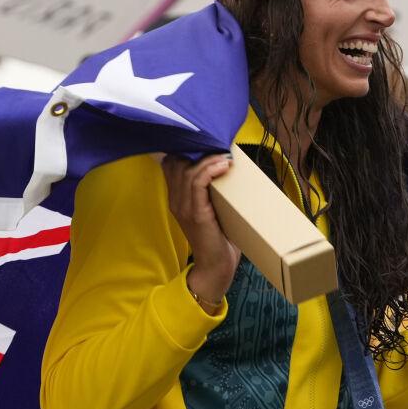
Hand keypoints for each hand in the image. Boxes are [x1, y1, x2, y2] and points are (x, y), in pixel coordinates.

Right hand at [163, 154, 238, 309]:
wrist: (217, 266)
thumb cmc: (221, 236)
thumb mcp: (217, 207)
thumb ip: (218, 188)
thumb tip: (235, 164)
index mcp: (178, 196)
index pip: (172, 163)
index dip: (188, 149)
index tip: (210, 142)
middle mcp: (176, 199)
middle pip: (178, 162)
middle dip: (199, 150)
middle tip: (220, 146)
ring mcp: (183, 207)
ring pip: (188, 170)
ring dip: (209, 159)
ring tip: (225, 156)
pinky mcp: (195, 213)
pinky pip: (197, 183)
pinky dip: (210, 170)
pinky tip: (223, 165)